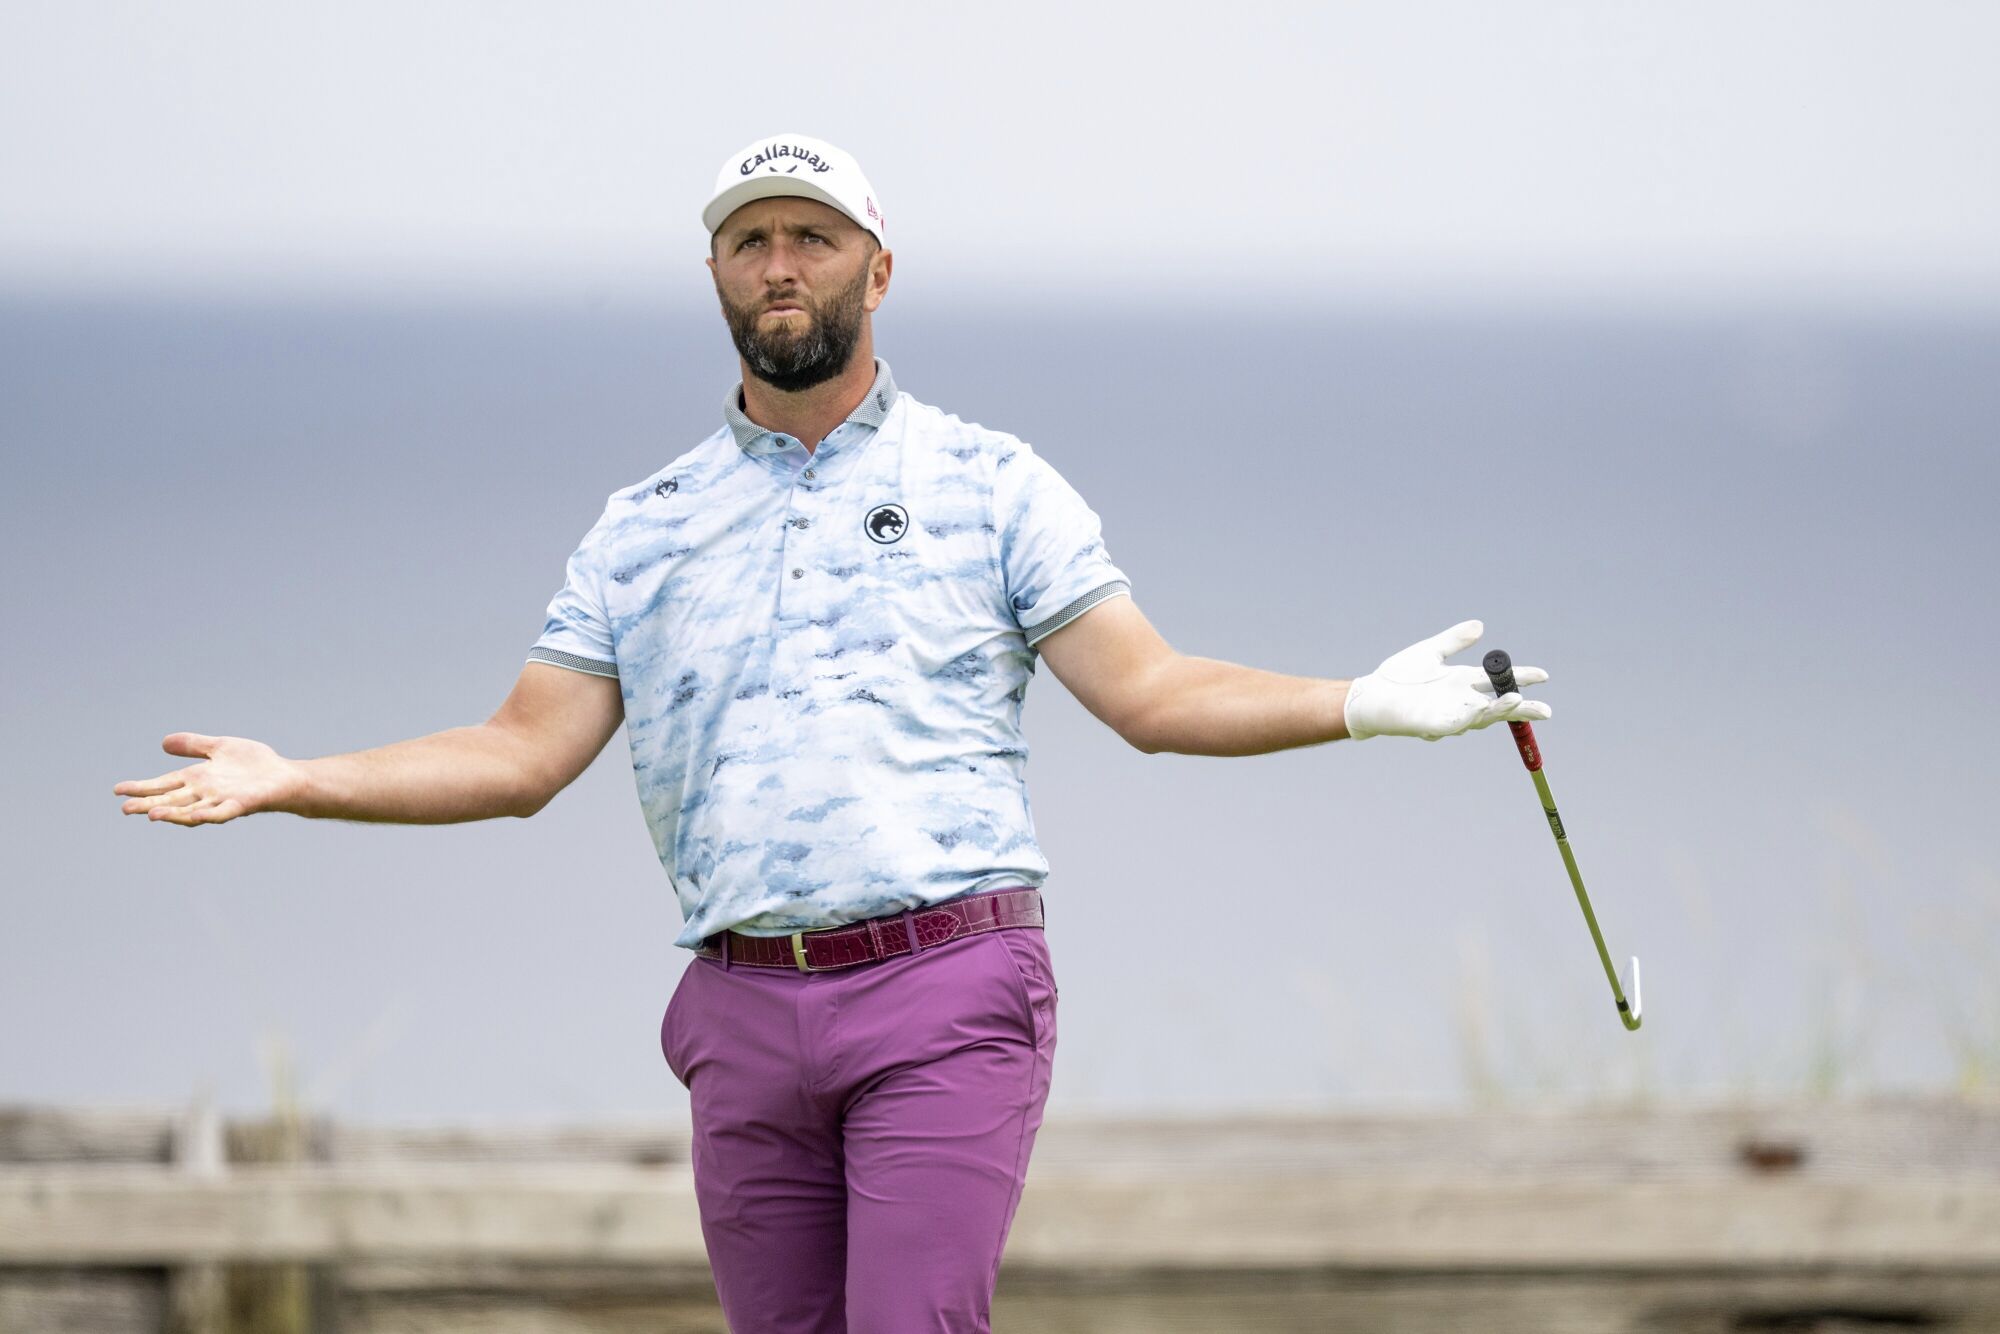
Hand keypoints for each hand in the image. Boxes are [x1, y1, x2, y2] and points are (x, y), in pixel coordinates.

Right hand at [114, 733, 301, 825]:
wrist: (284, 777)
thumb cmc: (254, 765)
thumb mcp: (220, 748)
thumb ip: (194, 745)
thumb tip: (163, 742)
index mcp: (197, 779)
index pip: (163, 784)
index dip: (142, 787)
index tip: (117, 790)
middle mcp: (205, 793)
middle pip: (171, 800)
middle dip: (148, 804)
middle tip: (125, 809)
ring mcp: (221, 800)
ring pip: (191, 810)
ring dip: (172, 814)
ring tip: (151, 815)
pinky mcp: (240, 805)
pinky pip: (221, 813)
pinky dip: (207, 815)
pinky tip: (194, 815)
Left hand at [1343, 620, 1551, 740]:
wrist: (1372, 696)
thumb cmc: (1399, 677)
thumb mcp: (1430, 652)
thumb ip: (1454, 640)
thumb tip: (1480, 625)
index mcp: (1464, 682)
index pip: (1499, 681)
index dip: (1522, 678)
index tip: (1544, 675)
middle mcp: (1462, 701)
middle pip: (1499, 706)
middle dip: (1523, 709)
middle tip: (1546, 711)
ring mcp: (1451, 715)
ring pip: (1482, 716)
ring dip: (1500, 710)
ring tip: (1517, 701)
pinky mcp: (1435, 725)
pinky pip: (1457, 722)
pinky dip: (1472, 717)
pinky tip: (1482, 709)